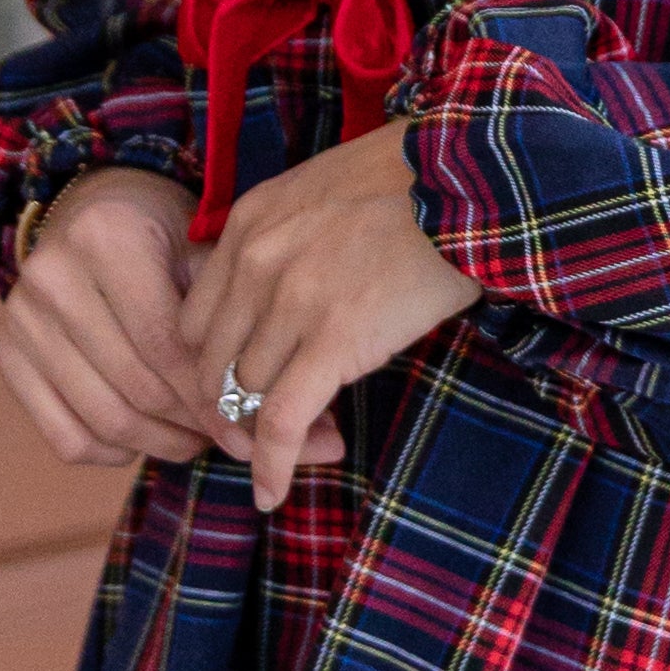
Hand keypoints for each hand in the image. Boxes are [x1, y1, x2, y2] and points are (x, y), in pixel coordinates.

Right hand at [0, 166, 345, 477]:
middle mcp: (51, 275)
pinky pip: (67, 437)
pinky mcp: (5, 356)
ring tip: (200, 438)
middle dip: (198, 428)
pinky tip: (149, 435)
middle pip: (140, 390)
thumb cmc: (165, 234)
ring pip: (106, 420)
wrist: (90, 210)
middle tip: (239, 441)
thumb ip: (254, 329)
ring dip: (163, 444)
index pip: (169, 347)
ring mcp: (19, 319)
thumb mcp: (208, 255)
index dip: (217, 399)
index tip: (261, 431)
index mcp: (107, 238)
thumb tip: (324, 441)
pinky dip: (115, 452)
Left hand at [178, 120, 478, 511]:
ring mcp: (290, 302)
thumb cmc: (415, 181)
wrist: (470, 178)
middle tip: (264, 432)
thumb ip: (287, 236)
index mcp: (249, 224)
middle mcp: (254, 262)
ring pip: (247, 396)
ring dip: (265, 435)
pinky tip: (274, 492)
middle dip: (233, 408)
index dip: (217, 365)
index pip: (199, 319)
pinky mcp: (334, 341)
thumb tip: (284, 293)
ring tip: (297, 454)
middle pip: (214, 364)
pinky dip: (273, 465)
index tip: (245, 387)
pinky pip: (283, 420)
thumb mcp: (323, 189)